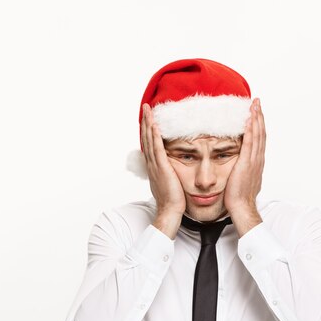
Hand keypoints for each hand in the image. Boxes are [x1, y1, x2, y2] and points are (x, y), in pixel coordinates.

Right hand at [141, 104, 185, 237]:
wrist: (170, 212)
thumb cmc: (174, 201)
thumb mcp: (171, 183)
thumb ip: (171, 173)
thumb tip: (174, 168)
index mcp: (155, 167)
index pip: (151, 144)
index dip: (149, 130)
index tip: (150, 118)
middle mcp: (153, 164)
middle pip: (148, 138)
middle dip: (147, 122)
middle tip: (146, 107)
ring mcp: (156, 166)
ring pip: (151, 140)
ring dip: (149, 124)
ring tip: (148, 110)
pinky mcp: (162, 168)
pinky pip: (157, 148)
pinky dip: (155, 135)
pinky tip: (155, 125)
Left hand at [224, 98, 265, 235]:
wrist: (241, 206)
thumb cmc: (237, 195)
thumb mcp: (240, 177)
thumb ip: (240, 167)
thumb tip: (236, 162)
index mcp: (256, 162)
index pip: (259, 138)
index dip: (258, 124)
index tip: (255, 112)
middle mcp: (257, 159)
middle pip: (261, 133)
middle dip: (259, 116)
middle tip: (257, 102)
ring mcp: (254, 161)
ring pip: (257, 135)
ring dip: (256, 119)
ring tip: (254, 105)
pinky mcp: (247, 163)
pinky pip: (250, 143)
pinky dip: (251, 130)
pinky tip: (249, 120)